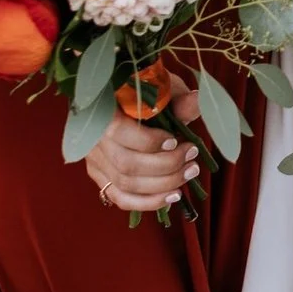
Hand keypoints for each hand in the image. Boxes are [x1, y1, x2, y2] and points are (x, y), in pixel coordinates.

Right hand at [85, 85, 200, 210]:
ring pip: (125, 185)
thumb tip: (199, 100)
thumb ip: (178, 100)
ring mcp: (95, 161)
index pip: (120, 133)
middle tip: (192, 156)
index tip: (176, 139)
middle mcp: (93, 139)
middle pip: (126, 164)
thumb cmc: (147, 91)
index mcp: (102, 111)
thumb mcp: (162, 89)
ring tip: (190, 173)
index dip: (150, 142)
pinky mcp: (101, 178)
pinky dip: (149, 202)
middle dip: (166, 165)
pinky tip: (172, 196)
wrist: (127, 98)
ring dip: (163, 184)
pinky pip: (121, 198)